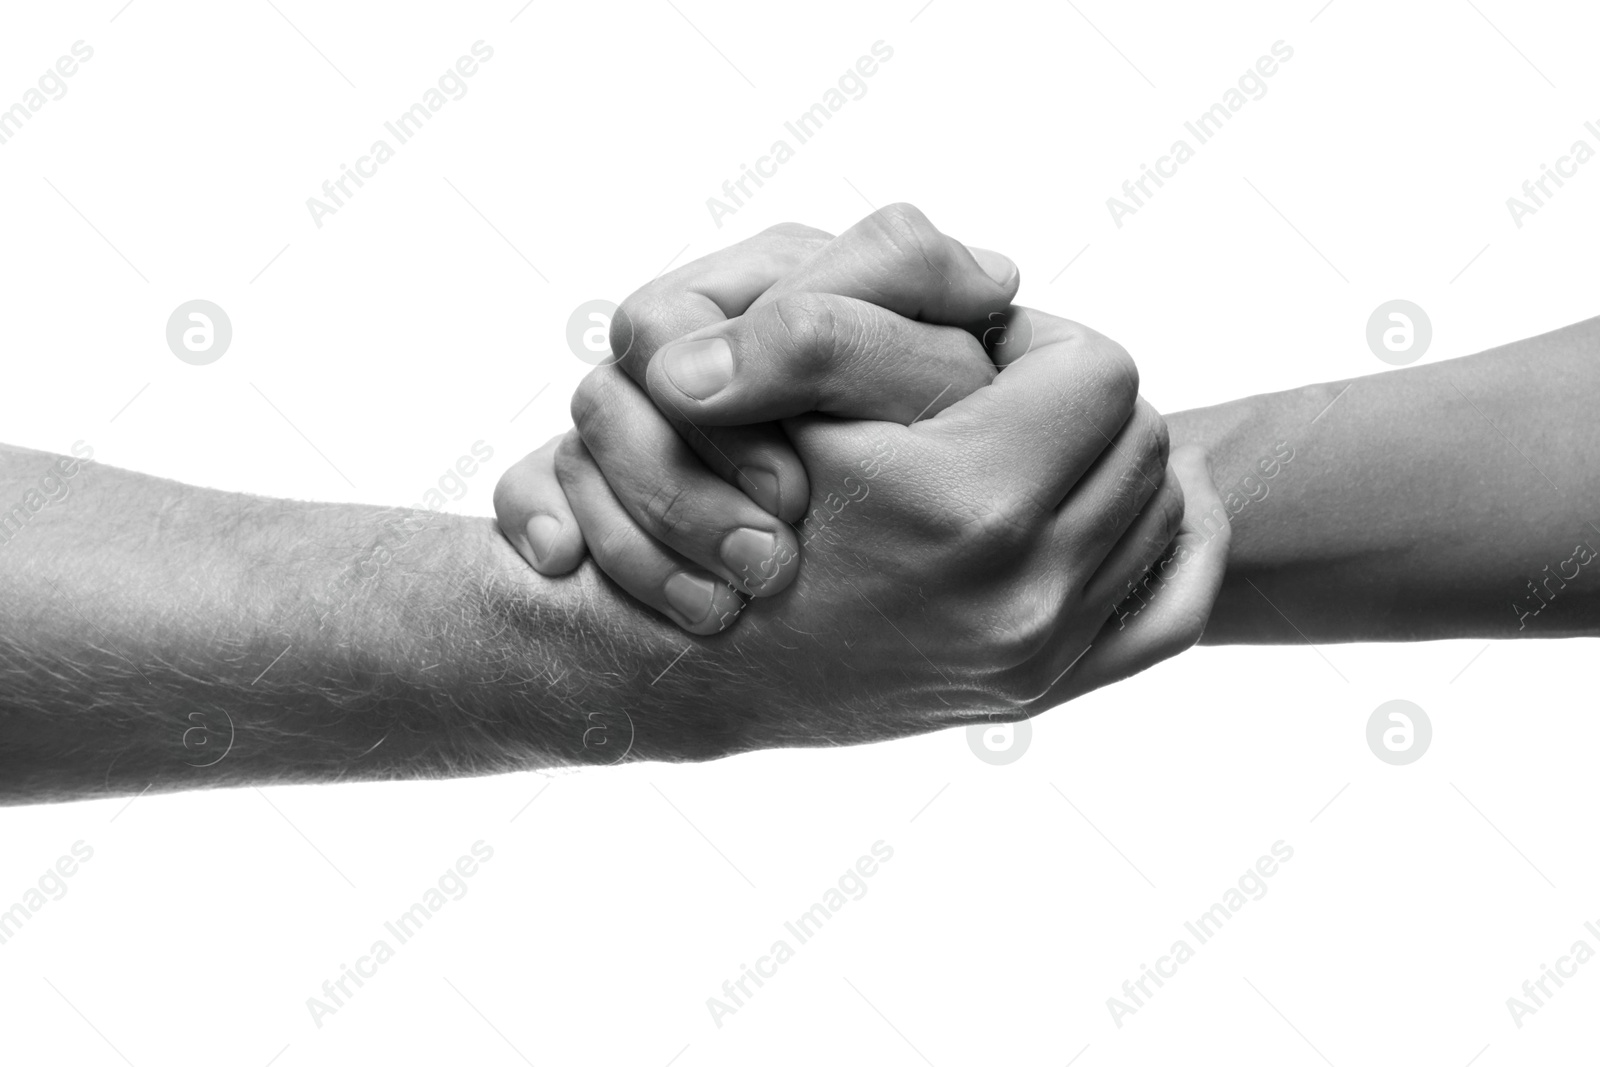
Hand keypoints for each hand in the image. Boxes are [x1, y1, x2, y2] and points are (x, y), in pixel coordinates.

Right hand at [495, 206, 1228, 746]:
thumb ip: (880, 301)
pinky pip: (1168, 610)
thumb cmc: (722, 508)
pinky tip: (1134, 510)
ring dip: (1107, 462)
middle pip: (1138, 436)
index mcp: (971, 504)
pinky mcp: (1036, 692)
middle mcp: (1022, 593)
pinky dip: (1170, 549)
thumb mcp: (788, 388)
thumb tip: (1000, 275)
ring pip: (1157, 508)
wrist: (686, 657)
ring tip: (1031, 445)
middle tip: (998, 397)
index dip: (1036, 341)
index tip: (972, 352)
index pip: (1098, 368)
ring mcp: (1035, 653)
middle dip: (1074, 400)